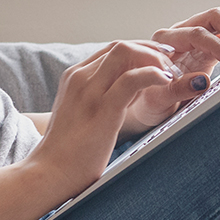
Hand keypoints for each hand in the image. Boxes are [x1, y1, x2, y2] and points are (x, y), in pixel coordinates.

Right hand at [29, 40, 177, 197]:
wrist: (49, 173)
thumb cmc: (68, 152)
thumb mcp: (80, 114)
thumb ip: (97, 98)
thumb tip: (125, 95)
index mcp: (74, 77)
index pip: (112, 50)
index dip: (140, 51)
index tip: (159, 63)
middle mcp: (80, 77)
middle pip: (121, 46)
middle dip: (150, 51)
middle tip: (170, 67)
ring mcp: (90, 91)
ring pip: (126, 53)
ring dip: (155, 59)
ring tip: (170, 76)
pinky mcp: (103, 108)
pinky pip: (132, 79)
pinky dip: (154, 74)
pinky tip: (166, 83)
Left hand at [121, 6, 219, 135]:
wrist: (146, 105)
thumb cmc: (148, 102)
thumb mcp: (158, 100)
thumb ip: (179, 90)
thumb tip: (202, 82)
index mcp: (165, 42)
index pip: (197, 34)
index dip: (218, 45)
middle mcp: (180, 34)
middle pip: (213, 17)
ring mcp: (195, 38)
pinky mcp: (207, 46)